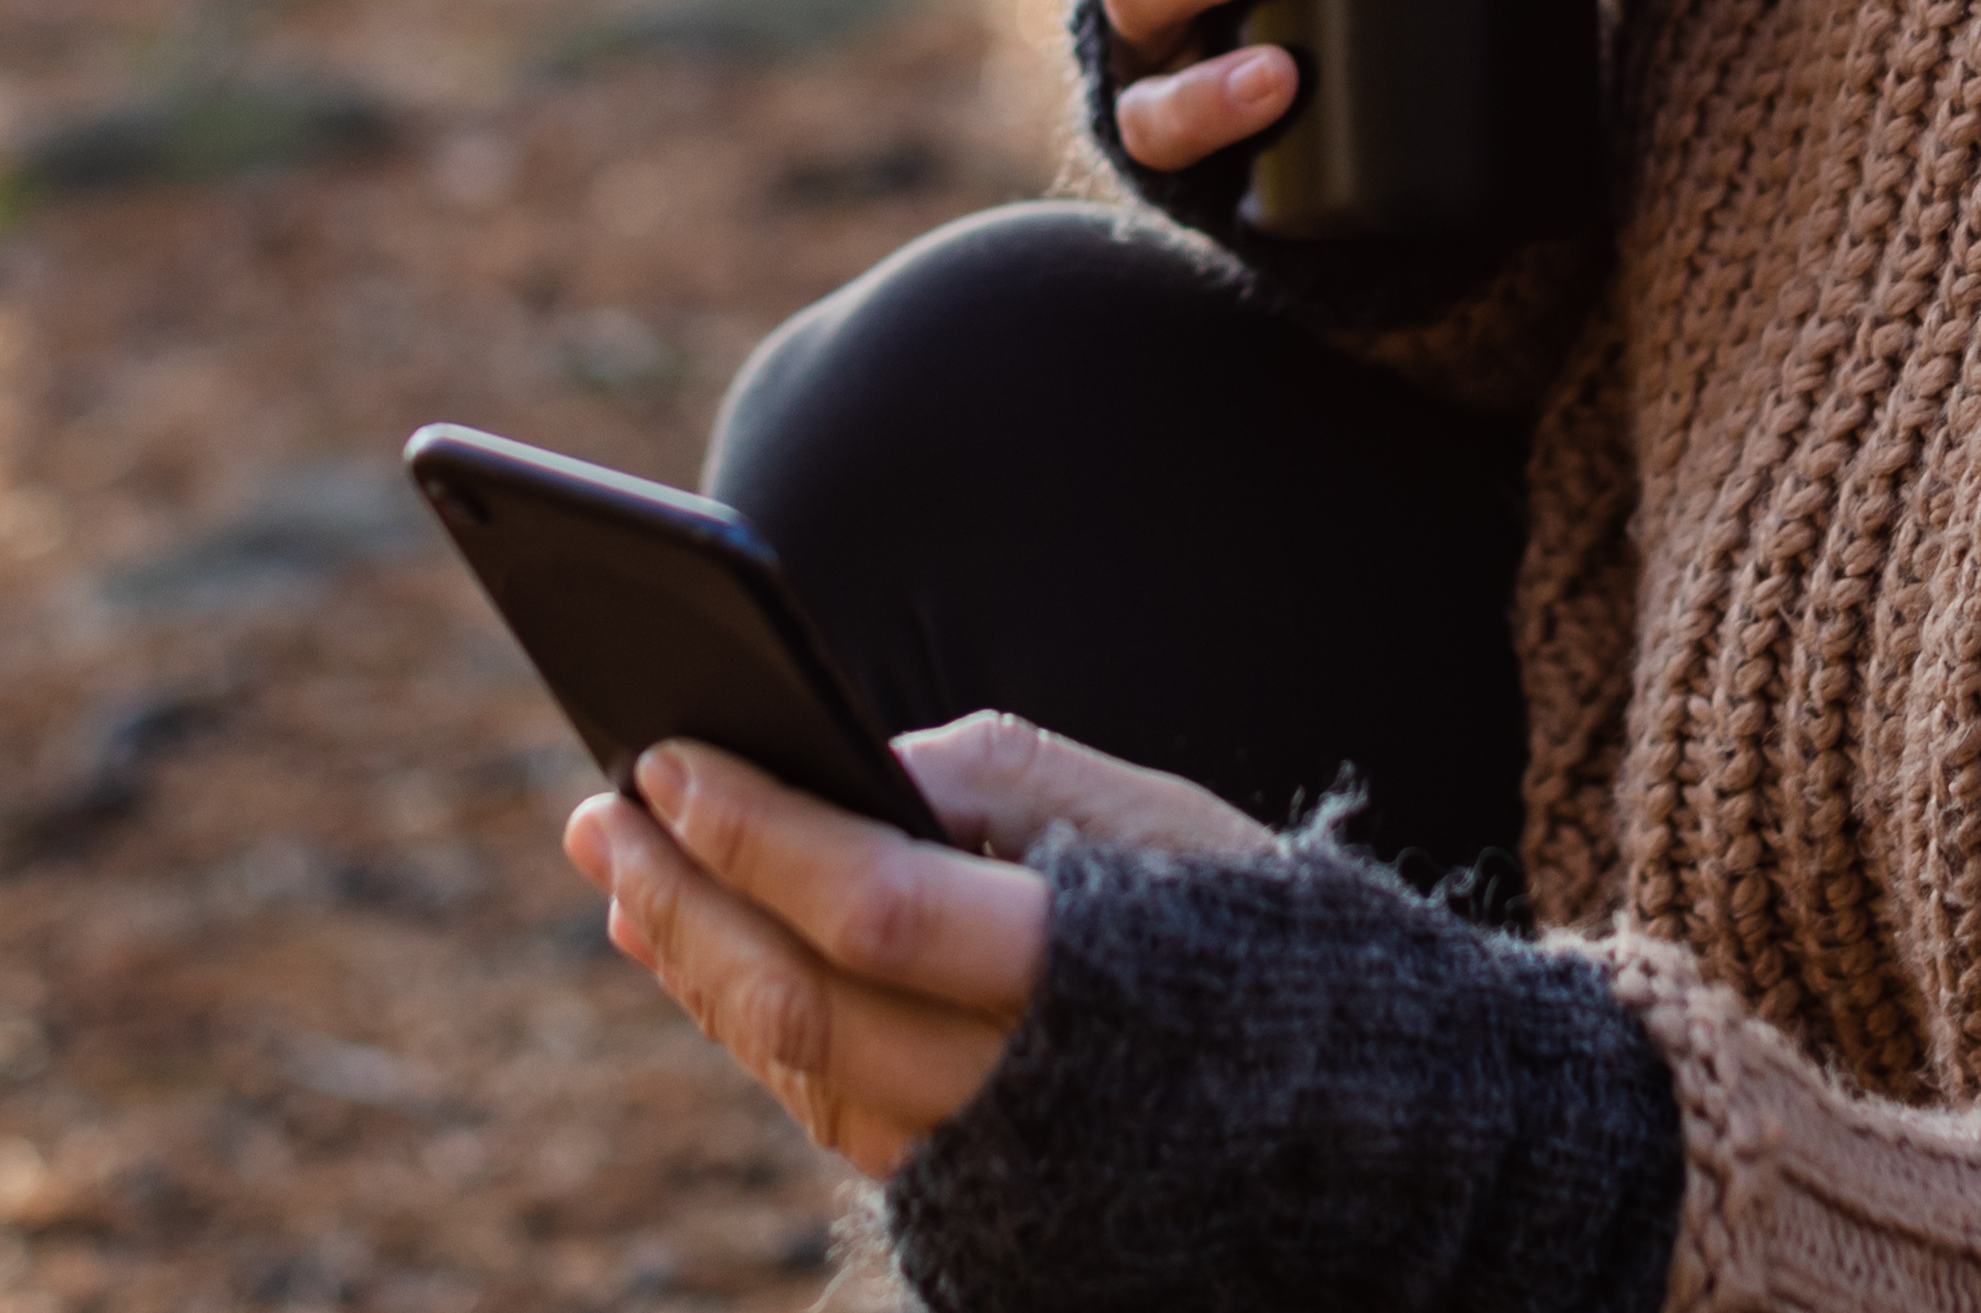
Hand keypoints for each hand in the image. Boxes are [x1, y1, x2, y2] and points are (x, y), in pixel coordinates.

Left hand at [565, 716, 1270, 1176]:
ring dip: (697, 972)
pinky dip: (760, 1040)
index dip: (758, 830)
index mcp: (1090, 981)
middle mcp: (1030, 1102)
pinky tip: (712, 967)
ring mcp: (1000, 1183)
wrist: (1382, 1140)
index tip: (663, 753)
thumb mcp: (1165, 823)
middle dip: (684, 900)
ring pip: (802, 1077)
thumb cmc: (1267, 943)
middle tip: (598, 812)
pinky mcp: (983, 1227)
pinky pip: (837, 1126)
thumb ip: (1003, 777)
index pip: (875, 904)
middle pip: (803, 1005)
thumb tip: (849, 762)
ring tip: (628, 879)